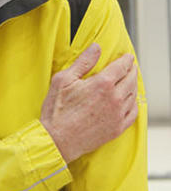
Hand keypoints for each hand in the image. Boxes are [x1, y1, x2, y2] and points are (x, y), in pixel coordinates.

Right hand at [40, 42, 138, 162]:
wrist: (56, 142)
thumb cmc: (57, 113)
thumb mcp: (63, 81)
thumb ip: (83, 62)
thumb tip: (96, 48)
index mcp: (103, 83)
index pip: (123, 65)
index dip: (126, 59)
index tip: (126, 57)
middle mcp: (114, 98)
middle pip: (132, 78)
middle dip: (131, 70)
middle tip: (129, 68)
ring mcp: (117, 114)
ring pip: (133, 94)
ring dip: (132, 86)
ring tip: (128, 82)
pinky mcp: (117, 128)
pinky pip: (133, 113)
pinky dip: (133, 104)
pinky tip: (128, 102)